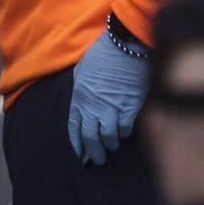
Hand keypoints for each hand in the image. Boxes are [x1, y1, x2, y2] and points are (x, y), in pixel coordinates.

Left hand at [67, 32, 148, 166]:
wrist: (125, 44)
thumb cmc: (104, 52)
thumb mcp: (83, 69)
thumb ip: (83, 88)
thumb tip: (85, 99)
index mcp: (80, 97)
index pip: (74, 127)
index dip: (76, 143)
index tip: (79, 154)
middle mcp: (93, 106)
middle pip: (90, 138)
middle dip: (93, 152)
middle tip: (99, 160)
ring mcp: (111, 108)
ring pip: (108, 137)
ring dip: (111, 144)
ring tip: (114, 145)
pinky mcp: (130, 106)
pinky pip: (126, 128)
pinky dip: (125, 132)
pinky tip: (126, 131)